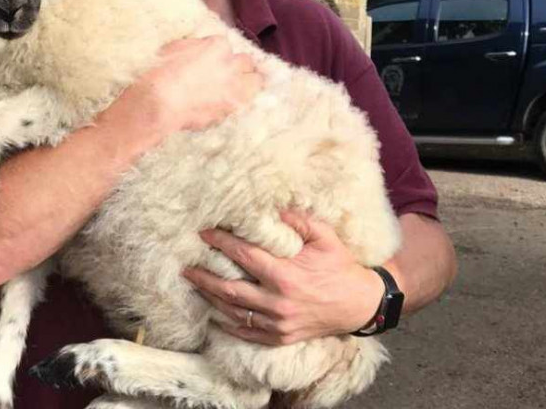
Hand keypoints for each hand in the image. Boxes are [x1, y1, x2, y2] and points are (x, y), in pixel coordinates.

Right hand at [130, 36, 263, 138]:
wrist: (160, 103)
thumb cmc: (161, 73)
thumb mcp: (174, 48)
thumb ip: (194, 46)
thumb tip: (200, 48)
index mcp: (218, 46)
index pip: (225, 45)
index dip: (217, 54)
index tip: (211, 61)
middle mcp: (232, 64)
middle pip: (246, 62)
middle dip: (239, 66)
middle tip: (228, 73)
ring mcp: (235, 87)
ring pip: (256, 81)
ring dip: (249, 82)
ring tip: (238, 88)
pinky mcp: (233, 108)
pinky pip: (243, 103)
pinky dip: (238, 102)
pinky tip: (228, 104)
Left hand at [183, 209, 385, 344]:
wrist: (360, 305)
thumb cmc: (341, 267)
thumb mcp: (326, 237)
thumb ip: (299, 221)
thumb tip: (273, 207)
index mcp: (286, 275)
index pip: (244, 256)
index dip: (221, 243)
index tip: (204, 233)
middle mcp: (278, 302)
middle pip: (229, 289)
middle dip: (204, 275)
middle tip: (185, 265)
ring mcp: (277, 324)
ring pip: (233, 312)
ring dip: (210, 298)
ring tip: (194, 284)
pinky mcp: (279, 338)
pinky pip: (245, 333)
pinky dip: (226, 324)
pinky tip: (213, 313)